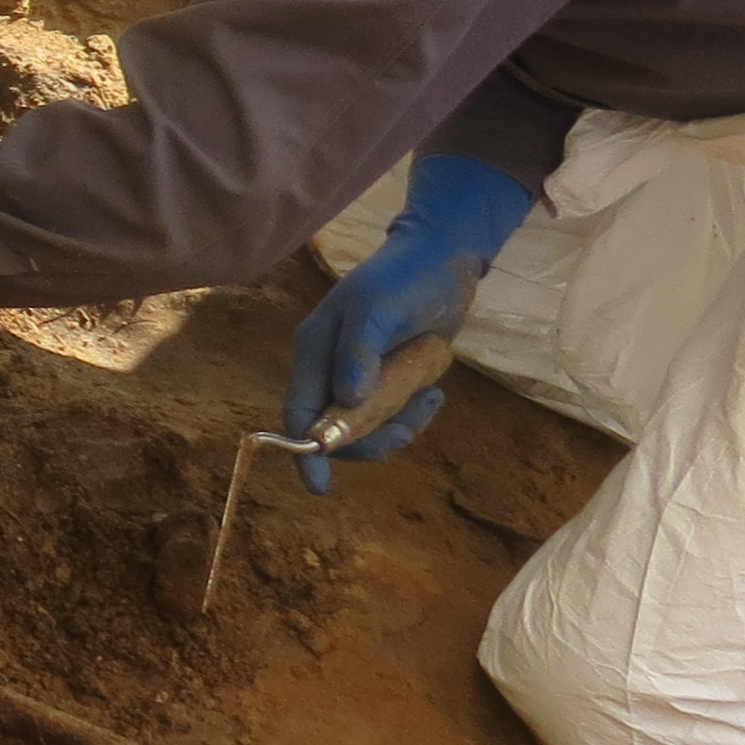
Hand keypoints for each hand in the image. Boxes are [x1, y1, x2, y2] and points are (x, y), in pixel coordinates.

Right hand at [280, 153, 537, 482]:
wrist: (444, 258)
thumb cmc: (406, 278)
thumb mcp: (380, 310)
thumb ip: (359, 353)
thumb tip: (345, 402)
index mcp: (314, 350)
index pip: (300, 411)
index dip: (306, 450)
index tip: (320, 487)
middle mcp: (330, 368)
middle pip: (334, 429)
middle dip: (370, 440)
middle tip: (409, 429)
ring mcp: (359, 376)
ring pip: (367, 427)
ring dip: (399, 426)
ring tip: (430, 401)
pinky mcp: (387, 379)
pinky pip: (392, 415)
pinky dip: (414, 414)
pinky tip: (435, 393)